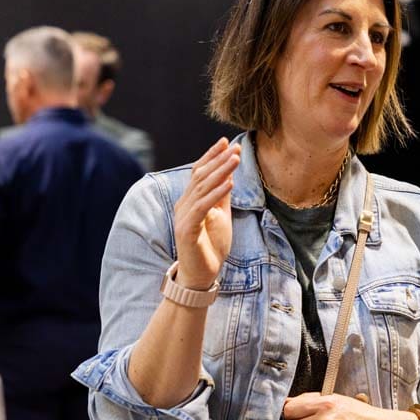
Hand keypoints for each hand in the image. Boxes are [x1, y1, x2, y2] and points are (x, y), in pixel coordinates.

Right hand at [172, 138, 239, 288]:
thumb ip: (221, 196)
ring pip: (202, 188)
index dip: (211, 156)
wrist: (201, 277)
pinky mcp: (186, 230)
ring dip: (220, 172)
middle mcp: (183, 205)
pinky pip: (202, 207)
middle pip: (200, 176)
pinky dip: (216, 194)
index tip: (227, 142)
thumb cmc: (210, 247)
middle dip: (218, 160)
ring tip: (235, 160)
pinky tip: (229, 183)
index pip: (198, 172)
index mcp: (190, 201)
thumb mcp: (220, 216)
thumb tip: (229, 174)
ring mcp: (183, 217)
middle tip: (235, 147)